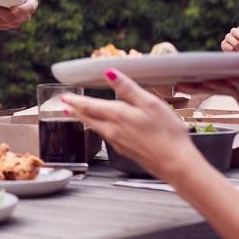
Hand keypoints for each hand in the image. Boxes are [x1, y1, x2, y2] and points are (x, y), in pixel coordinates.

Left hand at [61, 69, 199, 183]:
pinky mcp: (126, 151)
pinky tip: (100, 129)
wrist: (176, 165)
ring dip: (84, 119)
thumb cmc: (167, 134)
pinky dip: (97, 129)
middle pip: (89, 118)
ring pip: (95, 127)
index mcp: (118, 115)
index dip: (76, 100)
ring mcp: (118, 142)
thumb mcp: (150, 103)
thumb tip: (110, 73)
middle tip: (63, 106)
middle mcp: (113, 130)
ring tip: (77, 115)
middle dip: (75, 110)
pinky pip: (105, 136)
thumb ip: (128, 88)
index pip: (90, 105)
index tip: (64, 96)